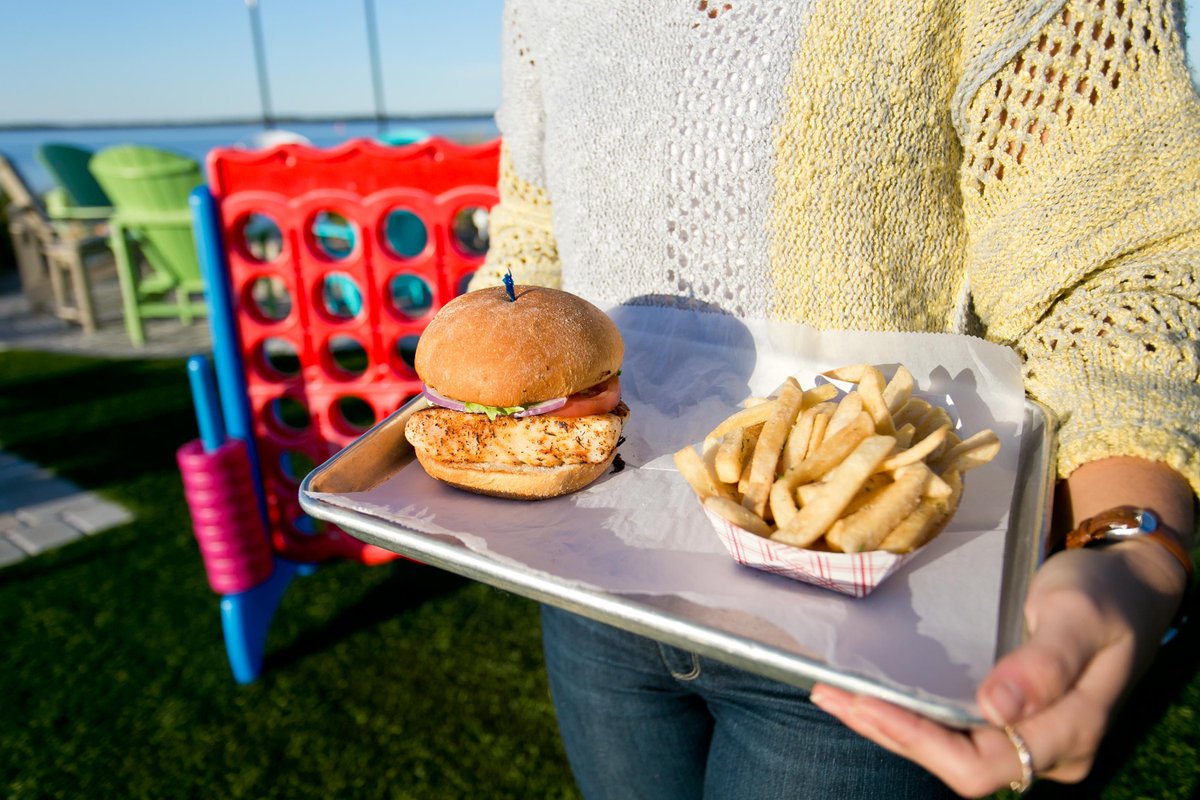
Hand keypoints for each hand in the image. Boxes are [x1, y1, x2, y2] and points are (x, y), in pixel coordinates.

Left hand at [810, 540, 1186, 795]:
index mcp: (1068, 734)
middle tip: (831, 694)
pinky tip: (870, 688)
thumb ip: (1044, 662)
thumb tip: (996, 707)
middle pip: (956, 764)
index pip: (981, 765)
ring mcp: (1028, 733)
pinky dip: (909, 710)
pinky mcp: (1011, 714)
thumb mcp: (1079, 615)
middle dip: (889, 731)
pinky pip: (953, 726)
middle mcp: (1046, 748)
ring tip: (832, 692)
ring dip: (889, 723)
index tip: (867, 702)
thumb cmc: (1106, 594)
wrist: (1129, 581)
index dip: (920, 742)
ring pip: (948, 748)